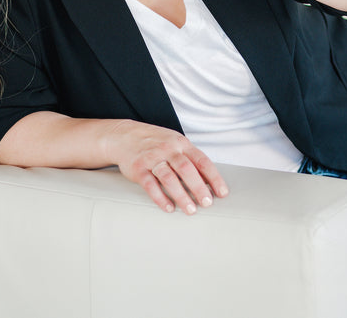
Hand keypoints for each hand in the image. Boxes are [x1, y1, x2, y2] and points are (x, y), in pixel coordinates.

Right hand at [107, 119, 228, 213]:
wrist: (125, 136)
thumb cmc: (156, 143)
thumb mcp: (176, 144)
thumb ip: (191, 160)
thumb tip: (209, 181)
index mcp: (181, 144)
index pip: (202, 161)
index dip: (214, 177)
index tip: (222, 192)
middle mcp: (168, 149)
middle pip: (186, 169)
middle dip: (198, 187)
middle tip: (207, 203)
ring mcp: (152, 158)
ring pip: (169, 178)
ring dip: (181, 195)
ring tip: (191, 210)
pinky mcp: (138, 169)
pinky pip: (150, 185)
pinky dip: (160, 197)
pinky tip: (169, 208)